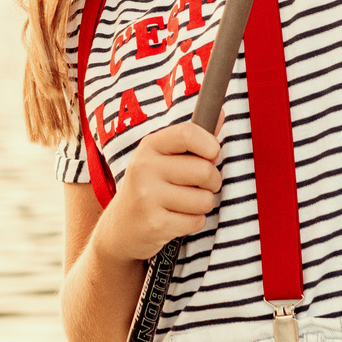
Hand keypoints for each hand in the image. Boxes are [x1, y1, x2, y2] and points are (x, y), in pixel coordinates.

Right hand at [93, 122, 220, 263]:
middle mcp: (144, 168)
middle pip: (204, 170)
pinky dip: (194, 222)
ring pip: (204, 199)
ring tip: (186, 204)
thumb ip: (192, 138)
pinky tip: (177, 219)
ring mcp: (147, 197)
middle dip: (213, 181)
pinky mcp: (155, 224)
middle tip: (201, 185)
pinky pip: (196, 221)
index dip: (210, 145)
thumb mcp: (162, 157)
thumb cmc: (150, 186)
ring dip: (203, 205)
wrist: (121, 227)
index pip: (188, 133)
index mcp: (149, 146)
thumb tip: (220, 113)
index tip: (212, 155)